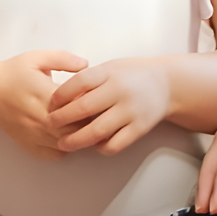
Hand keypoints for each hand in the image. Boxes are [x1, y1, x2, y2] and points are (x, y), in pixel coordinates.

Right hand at [0, 50, 88, 158]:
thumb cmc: (12, 73)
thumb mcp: (36, 58)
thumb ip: (63, 59)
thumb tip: (86, 65)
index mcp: (45, 96)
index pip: (79, 106)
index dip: (93, 103)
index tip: (98, 97)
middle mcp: (41, 119)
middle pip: (77, 128)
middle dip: (90, 122)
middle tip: (97, 112)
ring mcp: (35, 135)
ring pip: (69, 143)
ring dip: (80, 136)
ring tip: (85, 124)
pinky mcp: (30, 144)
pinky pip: (55, 154)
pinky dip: (65, 148)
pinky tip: (66, 135)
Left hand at [47, 59, 171, 153]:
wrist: (167, 83)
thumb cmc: (131, 75)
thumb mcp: (109, 68)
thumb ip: (88, 80)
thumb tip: (61, 97)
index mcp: (109, 73)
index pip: (79, 82)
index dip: (61, 94)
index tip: (50, 103)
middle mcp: (120, 91)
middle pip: (85, 107)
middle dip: (63, 118)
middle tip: (49, 124)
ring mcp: (131, 111)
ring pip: (98, 130)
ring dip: (77, 139)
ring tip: (63, 143)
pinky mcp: (140, 128)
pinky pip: (116, 143)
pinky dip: (101, 147)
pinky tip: (93, 145)